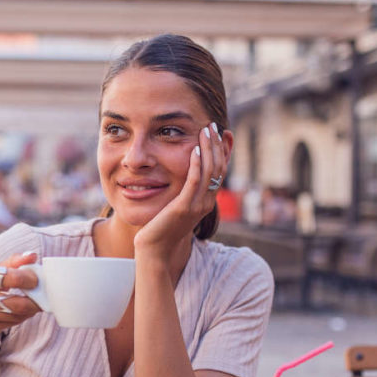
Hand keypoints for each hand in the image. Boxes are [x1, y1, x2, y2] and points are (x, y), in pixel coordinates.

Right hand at [0, 251, 41, 340]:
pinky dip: (19, 319)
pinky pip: (8, 326)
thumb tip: (33, 255)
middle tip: (42, 298)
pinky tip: (20, 314)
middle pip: (14, 303)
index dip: (28, 279)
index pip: (7, 277)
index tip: (37, 280)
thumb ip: (12, 263)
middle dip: (33, 302)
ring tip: (32, 305)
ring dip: (28, 311)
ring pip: (14, 316)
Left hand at [134, 123, 230, 256]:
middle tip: (213, 125)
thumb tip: (181, 177)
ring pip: (210, 172)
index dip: (223, 151)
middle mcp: (205, 203)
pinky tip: (194, 149)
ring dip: (209, 149)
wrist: (154, 251)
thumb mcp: (175, 206)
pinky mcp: (184, 208)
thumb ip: (182, 192)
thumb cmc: (160, 228)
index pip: (220, 171)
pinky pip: (194, 182)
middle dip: (217, 145)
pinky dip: (196, 164)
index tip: (222, 133)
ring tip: (206, 130)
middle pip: (219, 168)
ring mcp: (197, 206)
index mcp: (205, 201)